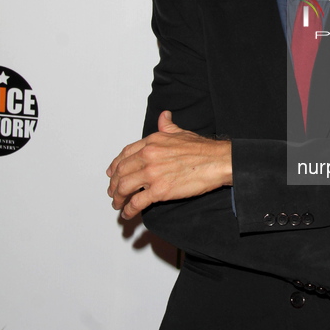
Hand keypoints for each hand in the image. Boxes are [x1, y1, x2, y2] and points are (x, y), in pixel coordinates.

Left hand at [106, 111, 232, 219]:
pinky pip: (137, 202)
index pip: (125, 154)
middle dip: (114, 184)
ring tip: (118, 204)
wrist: (218, 161)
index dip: (115, 165)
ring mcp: (152, 174)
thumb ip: (167, 126)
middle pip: (121, 172)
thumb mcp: (181, 132)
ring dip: (117, 198)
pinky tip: (128, 213)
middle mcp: (148, 156)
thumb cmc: (203, 149)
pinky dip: (129, 209)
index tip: (112, 173)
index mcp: (152, 142)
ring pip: (124, 187)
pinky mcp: (159, 190)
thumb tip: (164, 116)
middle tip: (113, 192)